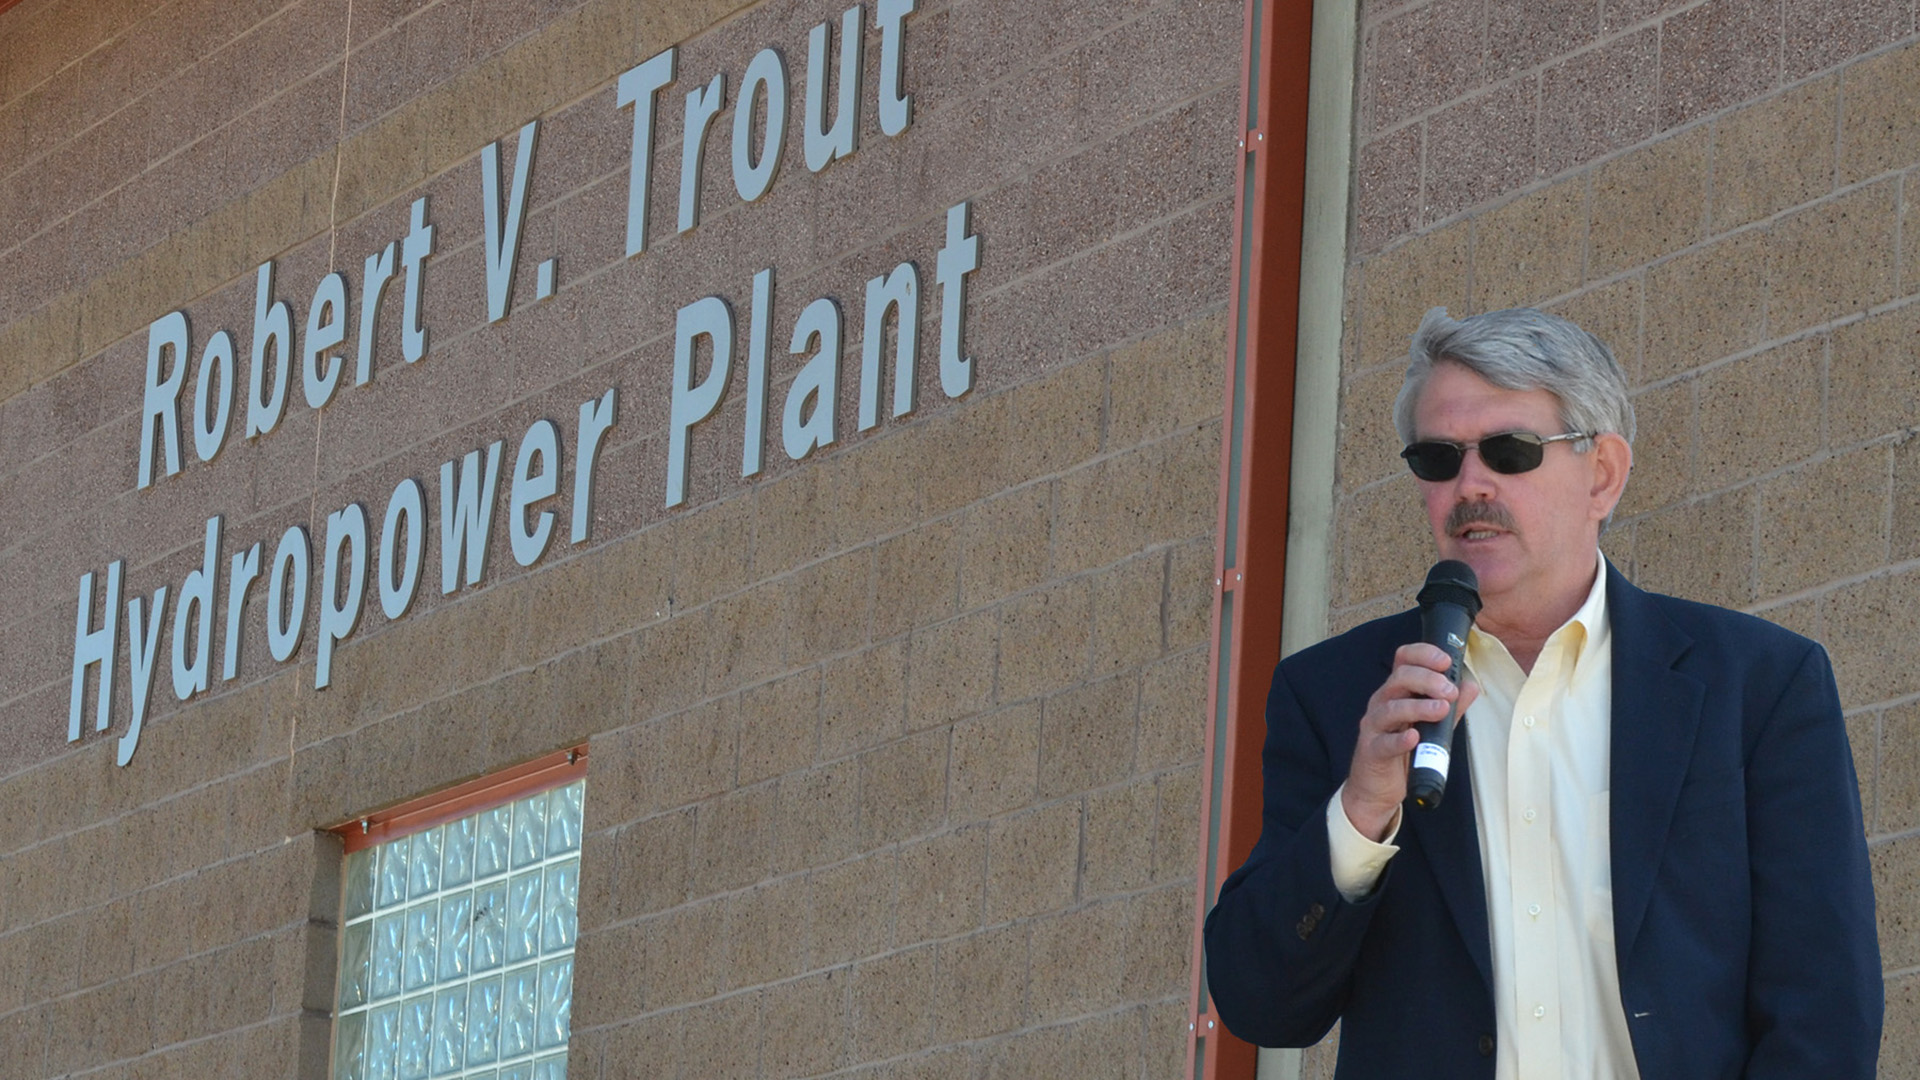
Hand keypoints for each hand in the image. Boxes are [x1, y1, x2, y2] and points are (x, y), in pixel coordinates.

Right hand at [1341, 643, 1479, 840]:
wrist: (1375, 789)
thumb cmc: (1402, 753)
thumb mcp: (1432, 727)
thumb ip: (1451, 707)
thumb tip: (1470, 686)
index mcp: (1396, 693)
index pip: (1404, 661)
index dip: (1423, 654)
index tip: (1445, 660)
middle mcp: (1382, 703)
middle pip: (1399, 678)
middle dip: (1427, 680)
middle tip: (1449, 691)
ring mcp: (1374, 727)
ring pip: (1391, 707)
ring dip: (1418, 706)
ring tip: (1441, 709)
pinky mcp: (1371, 751)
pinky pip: (1384, 742)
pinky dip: (1399, 739)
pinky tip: (1414, 737)